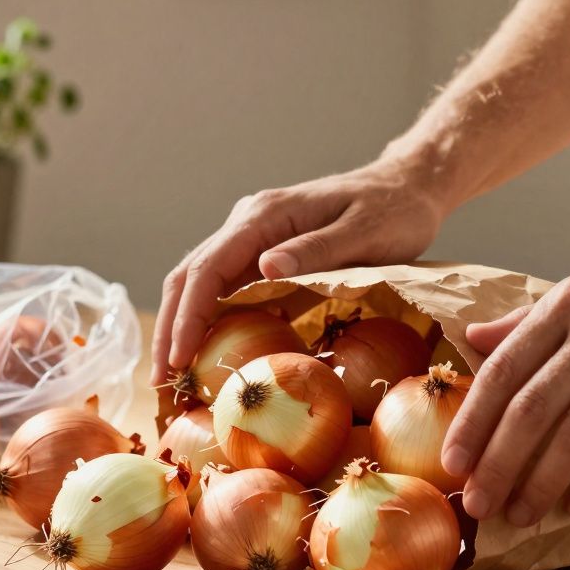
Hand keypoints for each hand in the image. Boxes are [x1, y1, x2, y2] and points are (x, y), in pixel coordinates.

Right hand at [150, 155, 451, 384]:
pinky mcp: (264, 254)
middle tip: (161, 381)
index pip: (209, 268)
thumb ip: (315, 250)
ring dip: (183, 327)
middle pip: (190, 276)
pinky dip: (209, 322)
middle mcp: (249, 223)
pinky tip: (207, 354)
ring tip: (173, 376)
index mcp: (266, 216)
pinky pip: (225, 289)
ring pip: (200, 283)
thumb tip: (265, 268)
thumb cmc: (395, 212)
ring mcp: (253, 239)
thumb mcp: (365, 232)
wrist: (408, 188)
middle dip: (171, 328)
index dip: (189, 316)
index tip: (178, 358)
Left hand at [440, 234, 569, 525]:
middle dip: (498, 463)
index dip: (473, 420)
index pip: (505, 369)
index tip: (451, 461)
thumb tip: (473, 339)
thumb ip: (531, 318)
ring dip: (544, 482)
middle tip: (477, 503)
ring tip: (522, 515)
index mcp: (568, 302)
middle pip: (533, 408)